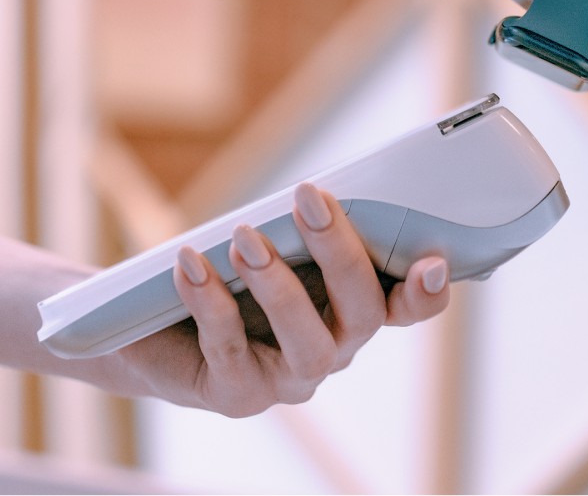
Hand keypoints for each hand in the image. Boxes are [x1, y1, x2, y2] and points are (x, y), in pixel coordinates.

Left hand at [113, 183, 449, 416]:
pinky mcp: (241, 395)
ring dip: (279, 285)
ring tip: (244, 239)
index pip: (409, 305)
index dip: (428, 291)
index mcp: (354, 308)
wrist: (154, 326)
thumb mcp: (267, 241)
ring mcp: (291, 380)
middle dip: (340, 253)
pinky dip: (211, 299)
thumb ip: (298, 225)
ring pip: (310, 344)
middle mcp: (335, 348)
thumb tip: (309, 192)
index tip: (432, 262)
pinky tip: (191, 264)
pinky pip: (232, 349)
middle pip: (364, 314)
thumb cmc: (226, 271)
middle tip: (310, 199)